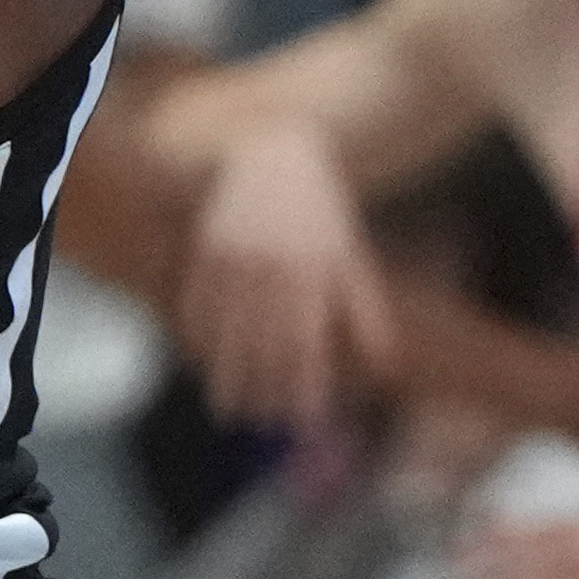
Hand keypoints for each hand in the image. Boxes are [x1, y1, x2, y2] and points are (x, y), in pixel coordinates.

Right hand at [174, 120, 394, 432]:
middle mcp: (272, 268)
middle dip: (260, 390)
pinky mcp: (205, 247)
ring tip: (226, 406)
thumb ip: (364, 313)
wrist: (275, 154)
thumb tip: (382, 367)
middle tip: (256, 424)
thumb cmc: (322, 212)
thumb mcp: (352, 257)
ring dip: (224, 374)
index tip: (303, 420)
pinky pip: (196, 302)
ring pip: (225, 330)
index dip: (304, 385)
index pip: (308, 344)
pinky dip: (196, 335)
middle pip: (262, 345)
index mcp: (315, 273)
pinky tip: (200, 360)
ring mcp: (234, 257)